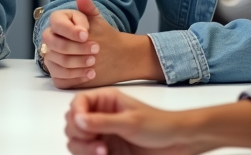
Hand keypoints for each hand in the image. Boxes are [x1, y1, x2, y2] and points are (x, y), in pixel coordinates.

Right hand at [42, 0, 154, 88]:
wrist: (110, 54)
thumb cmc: (100, 34)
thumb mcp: (97, 20)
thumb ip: (88, 8)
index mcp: (58, 22)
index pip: (56, 24)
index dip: (70, 30)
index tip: (86, 35)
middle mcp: (51, 39)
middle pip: (55, 45)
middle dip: (76, 48)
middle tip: (96, 49)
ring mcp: (51, 57)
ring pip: (58, 62)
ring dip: (78, 63)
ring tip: (94, 62)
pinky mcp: (57, 74)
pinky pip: (60, 78)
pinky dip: (76, 77)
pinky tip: (89, 74)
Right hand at [64, 89, 199, 154]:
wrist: (177, 142)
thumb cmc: (159, 125)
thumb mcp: (130, 122)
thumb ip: (102, 121)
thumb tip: (76, 118)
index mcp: (105, 100)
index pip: (77, 103)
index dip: (75, 114)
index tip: (82, 127)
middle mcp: (101, 116)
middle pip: (73, 124)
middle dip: (81, 136)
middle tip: (99, 145)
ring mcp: (103, 134)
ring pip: (77, 141)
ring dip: (85, 149)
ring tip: (104, 153)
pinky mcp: (107, 150)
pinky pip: (88, 154)